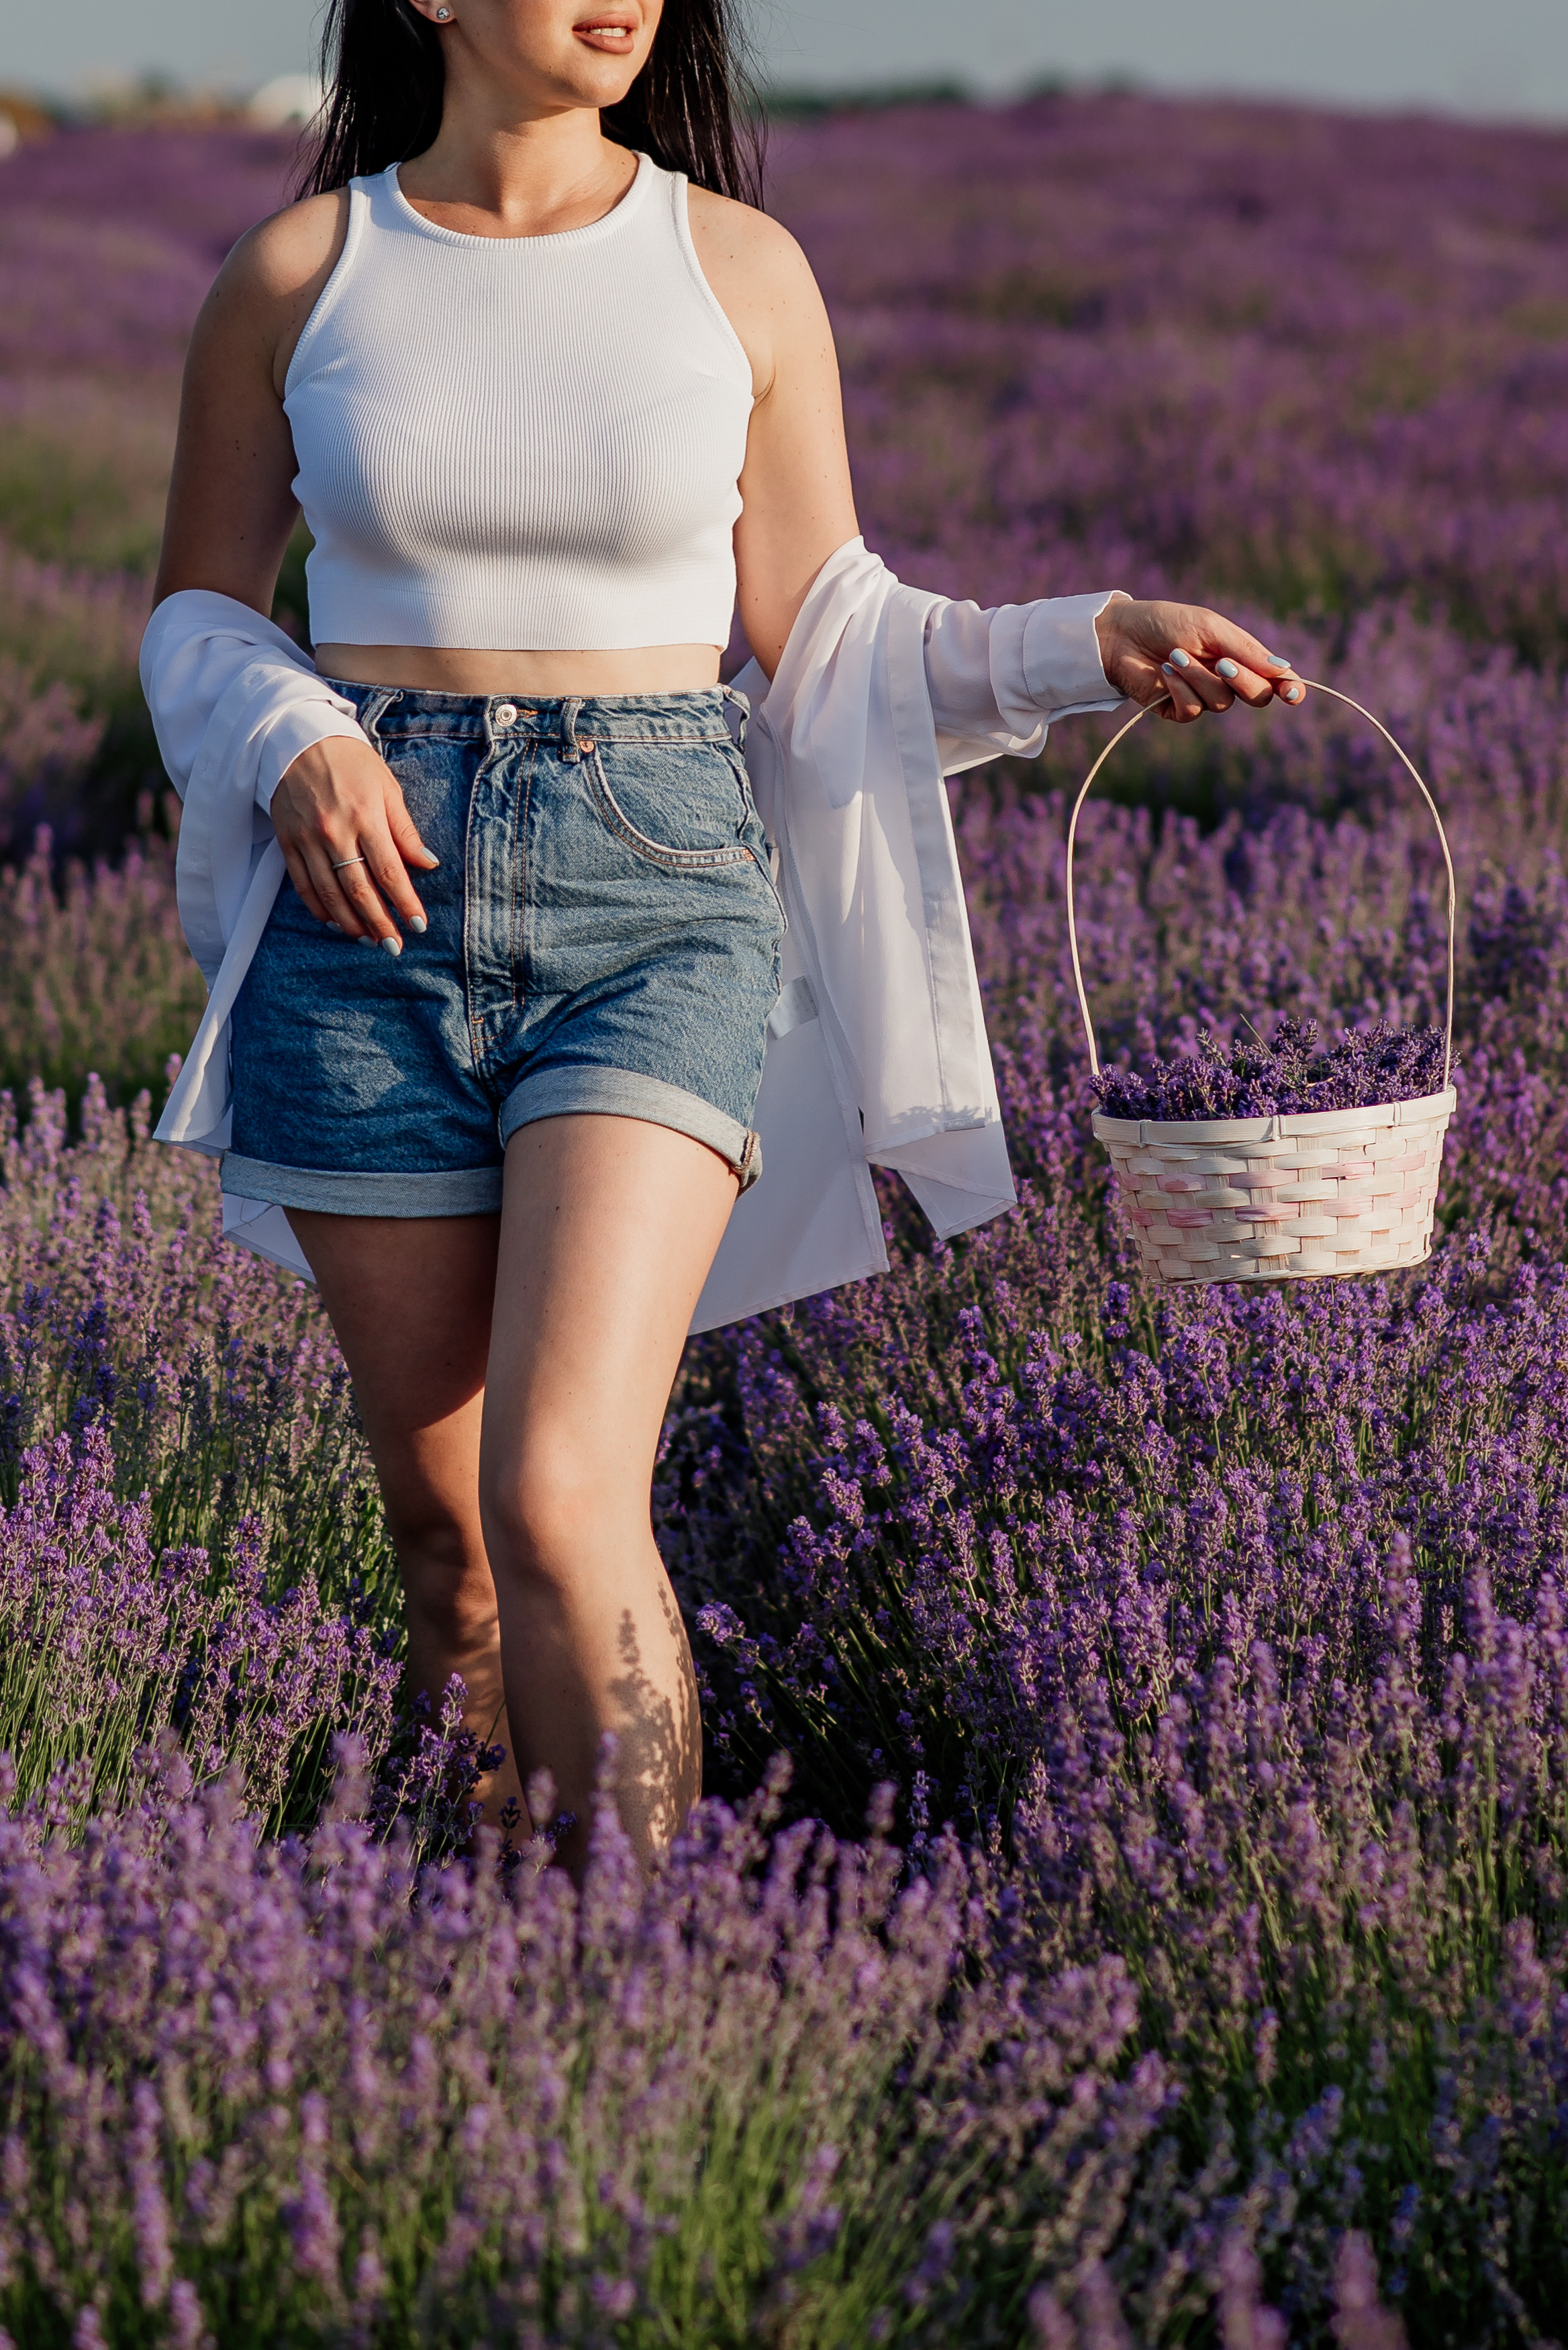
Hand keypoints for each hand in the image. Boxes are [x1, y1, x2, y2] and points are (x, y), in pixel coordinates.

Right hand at [270, 736, 437, 951]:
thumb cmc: (351, 762)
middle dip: (379, 923)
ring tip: (368, 940)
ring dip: (350, 923)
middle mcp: (335, 831)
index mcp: (365, 816)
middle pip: (359, 890)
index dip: (404, 903)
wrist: (297, 738)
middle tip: (394, 946)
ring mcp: (307, 839)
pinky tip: (334, 922)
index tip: (418, 926)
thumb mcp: (387, 787)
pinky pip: (303, 885)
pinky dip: (319, 908)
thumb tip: (429, 864)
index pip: (389, 872)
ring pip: (330, 894)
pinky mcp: (287, 841)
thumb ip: (405, 830)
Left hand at [1094, 593, 1307, 724]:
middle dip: (1242, 680)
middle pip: (1256, 697)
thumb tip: (1284, 670)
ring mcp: (1202, 696)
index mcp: (1239, 656)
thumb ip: (1246, 650)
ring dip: (1199, 678)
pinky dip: (1180, 689)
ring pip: (1221, 703)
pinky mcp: (1177, 710)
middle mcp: (1225, 679)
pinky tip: (1164, 673)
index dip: (1289, 689)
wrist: (1121, 634)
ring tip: (1175, 656)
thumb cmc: (1166, 622)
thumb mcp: (1210, 628)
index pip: (1273, 680)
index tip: (1294, 693)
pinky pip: (1193, 710)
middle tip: (1221, 662)